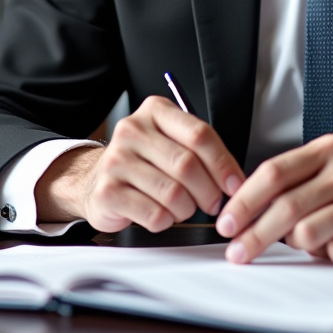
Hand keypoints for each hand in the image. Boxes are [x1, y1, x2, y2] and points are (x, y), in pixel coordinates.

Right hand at [34, 95, 244, 232]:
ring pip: (173, 193)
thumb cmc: (144, 162)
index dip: (223, 163)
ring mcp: (117, 160)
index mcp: (155, 111)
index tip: (235, 184)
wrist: (97, 180)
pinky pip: (154, 214)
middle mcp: (133, 130)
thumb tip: (234, 178)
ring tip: (183, 208)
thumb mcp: (171, 142)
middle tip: (214, 203)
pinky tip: (161, 215)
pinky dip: (166, 221)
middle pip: (187, 165)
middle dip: (209, 191)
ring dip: (187, 208)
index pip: (199, 134)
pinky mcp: (107, 192)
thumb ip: (200, 150)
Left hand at [214, 134, 332, 264]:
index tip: (225, 222)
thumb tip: (245, 210)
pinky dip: (332, 256)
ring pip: (308, 233)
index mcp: (329, 150)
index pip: (274, 172)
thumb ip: (295, 183)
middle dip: (254, 235)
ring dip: (302, 246)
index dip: (244, 200)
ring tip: (317, 241)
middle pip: (285, 206)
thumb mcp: (332, 172)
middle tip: (238, 253)